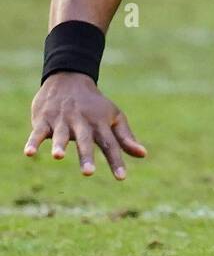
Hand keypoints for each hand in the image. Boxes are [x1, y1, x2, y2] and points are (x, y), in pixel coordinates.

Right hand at [25, 72, 146, 178]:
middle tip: (88, 173)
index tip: (122, 178)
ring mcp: (63, 120)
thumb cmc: (94, 104)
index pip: (110, 144)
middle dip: (86, 155)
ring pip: (61, 134)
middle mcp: (82, 122)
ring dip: (59, 145)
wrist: (69, 77)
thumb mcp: (113, 117)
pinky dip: (33, 141)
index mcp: (100, 123)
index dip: (116, 161)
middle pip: (85, 140)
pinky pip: (37, 132)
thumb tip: (143, 155)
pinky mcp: (44, 119)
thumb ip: (125, 137)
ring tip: (58, 157)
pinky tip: (29, 153)